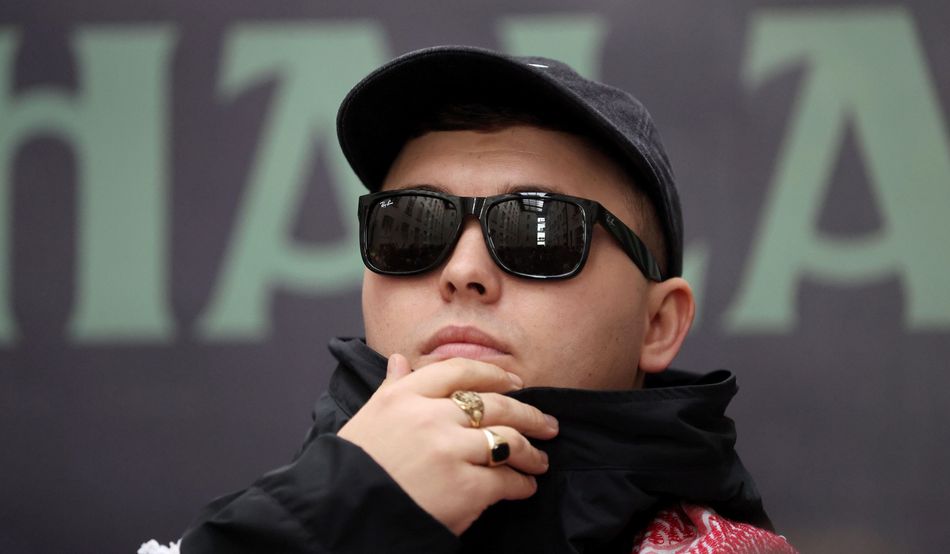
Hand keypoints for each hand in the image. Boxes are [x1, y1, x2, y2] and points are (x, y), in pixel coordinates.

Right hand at [337, 354, 558, 534]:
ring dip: (531, 452)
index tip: (515, 381)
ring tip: (540, 460)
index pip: (460, 371)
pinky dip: (522, 484)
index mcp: (405, 396)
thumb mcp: (368, 418)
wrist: (344, 516)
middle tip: (546, 423)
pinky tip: (525, 487)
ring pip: (508, 440)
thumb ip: (391, 387)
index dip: (494, 374)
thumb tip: (399, 360)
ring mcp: (450, 451)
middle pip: (495, 404)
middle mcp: (430, 416)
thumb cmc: (355, 468)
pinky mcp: (465, 488)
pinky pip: (507, 480)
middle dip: (528, 413)